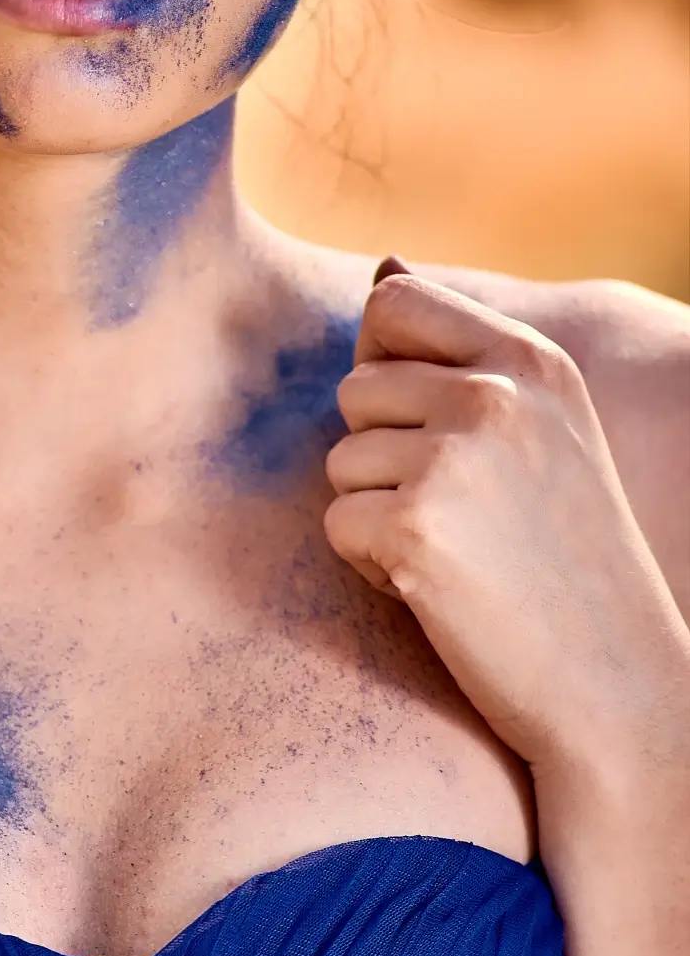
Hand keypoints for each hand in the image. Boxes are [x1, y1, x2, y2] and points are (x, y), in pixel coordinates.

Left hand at [324, 261, 689, 776]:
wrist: (618, 688)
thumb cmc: (568, 559)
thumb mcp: (546, 429)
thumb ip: (469, 354)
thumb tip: (381, 267)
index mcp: (533, 359)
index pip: (394, 302)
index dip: (386, 366)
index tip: (433, 430)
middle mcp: (496, 394)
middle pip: (356, 391)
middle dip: (384, 457)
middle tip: (462, 516)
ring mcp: (455, 459)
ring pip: (340, 462)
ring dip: (378, 514)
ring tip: (458, 553)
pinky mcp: (416, 530)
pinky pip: (337, 525)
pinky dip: (372, 567)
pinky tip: (441, 591)